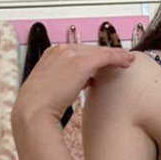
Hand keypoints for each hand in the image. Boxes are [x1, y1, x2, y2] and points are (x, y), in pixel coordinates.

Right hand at [12, 43, 135, 124]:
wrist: (34, 110)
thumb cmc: (39, 105)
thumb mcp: (52, 86)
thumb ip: (67, 79)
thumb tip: (84, 80)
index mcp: (50, 53)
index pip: (78, 50)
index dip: (94, 55)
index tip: (104, 60)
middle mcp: (60, 50)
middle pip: (90, 49)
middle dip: (106, 54)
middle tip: (120, 59)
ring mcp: (71, 54)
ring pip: (100, 51)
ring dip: (115, 55)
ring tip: (126, 59)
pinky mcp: (82, 62)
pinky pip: (106, 56)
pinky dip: (118, 58)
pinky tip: (127, 62)